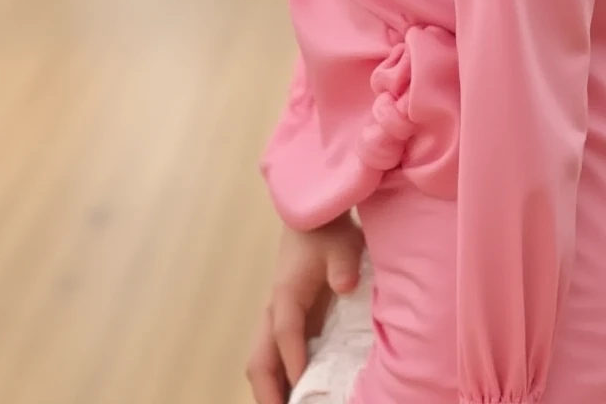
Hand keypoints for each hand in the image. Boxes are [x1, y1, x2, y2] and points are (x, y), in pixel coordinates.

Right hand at [245, 213, 365, 403]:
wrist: (311, 218)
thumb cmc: (327, 233)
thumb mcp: (342, 244)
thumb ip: (343, 266)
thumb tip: (345, 286)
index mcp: (286, 295)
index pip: (286, 335)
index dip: (293, 363)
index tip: (303, 390)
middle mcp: (274, 312)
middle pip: (260, 360)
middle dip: (269, 392)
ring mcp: (275, 319)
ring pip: (261, 362)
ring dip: (270, 390)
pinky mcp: (284, 322)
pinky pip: (272, 357)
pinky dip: (277, 379)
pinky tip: (295, 394)